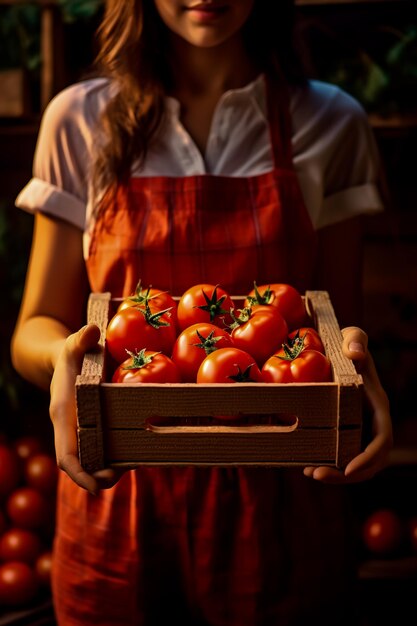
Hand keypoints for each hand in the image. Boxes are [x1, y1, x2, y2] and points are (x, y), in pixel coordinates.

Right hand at [49, 324, 123, 494]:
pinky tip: (137, 452)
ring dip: (110, 469)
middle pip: (80, 464)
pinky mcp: (92, 426)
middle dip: (98, 477)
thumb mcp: (73, 344)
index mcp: (64, 414)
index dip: (79, 473)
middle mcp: (70, 428)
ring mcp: (81, 430)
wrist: (64, 359)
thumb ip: (80, 339)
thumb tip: (91, 331)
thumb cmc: (71, 353)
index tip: (95, 486)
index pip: (65, 453)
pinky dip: (117, 455)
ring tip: (134, 466)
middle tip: (120, 476)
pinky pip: (102, 448)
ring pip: (92, 459)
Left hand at [303, 326, 392, 483]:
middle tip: (317, 475)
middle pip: (369, 461)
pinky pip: (338, 456)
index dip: (368, 459)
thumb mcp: (350, 336)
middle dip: (347, 475)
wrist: (336, 351)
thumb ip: (356, 340)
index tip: (348, 469)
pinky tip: (305, 466)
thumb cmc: (345, 343)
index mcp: (378, 405)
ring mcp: (357, 429)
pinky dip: (326, 465)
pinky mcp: (342, 432)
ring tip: (308, 472)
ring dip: (334, 474)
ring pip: (353, 463)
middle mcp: (370, 422)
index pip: (381, 440)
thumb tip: (355, 354)